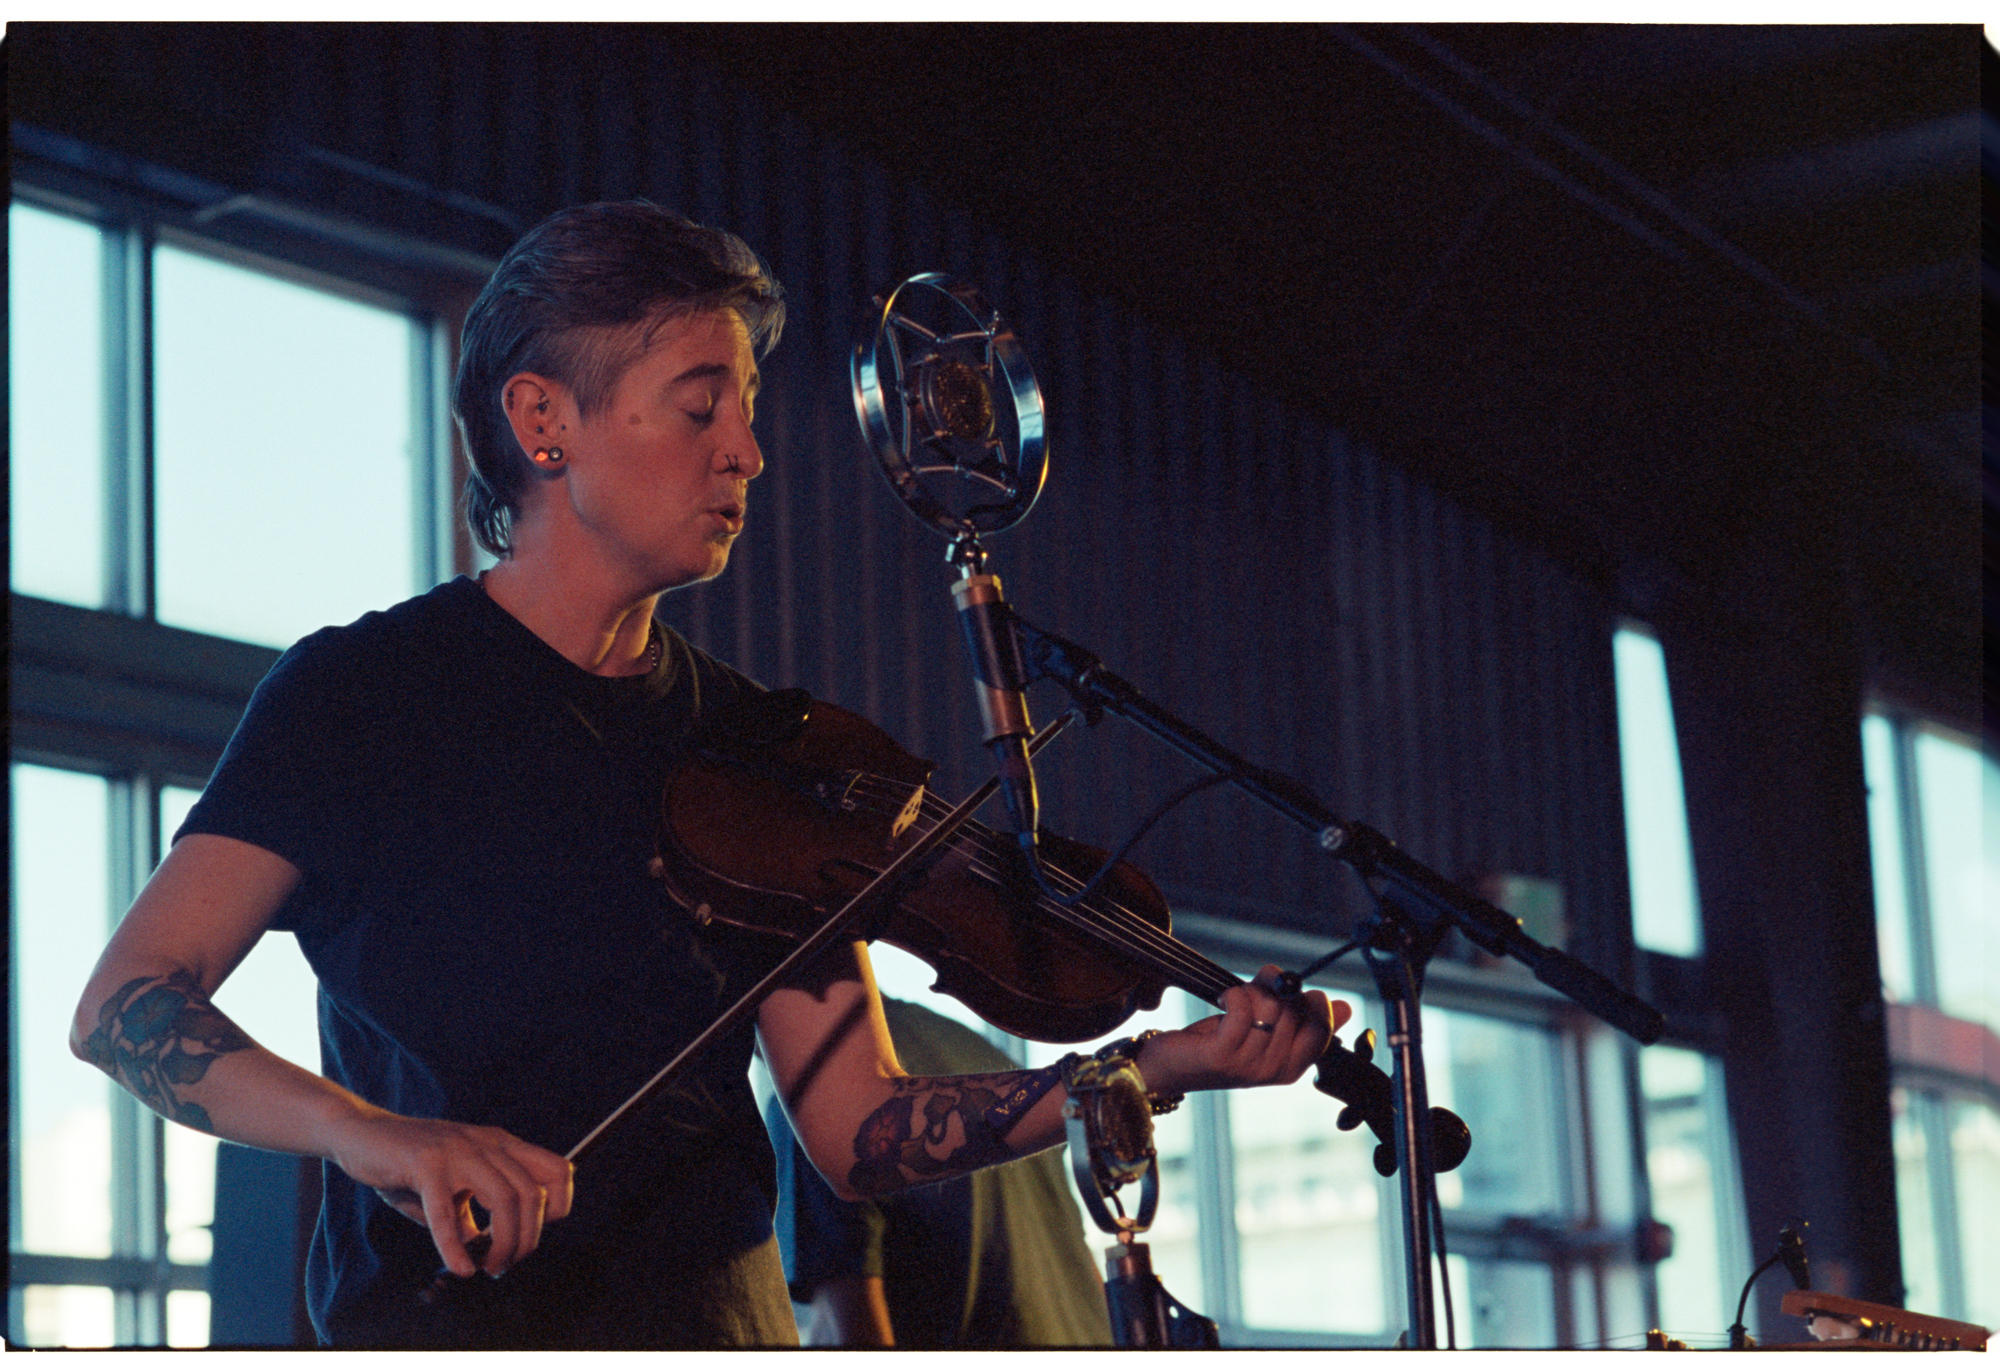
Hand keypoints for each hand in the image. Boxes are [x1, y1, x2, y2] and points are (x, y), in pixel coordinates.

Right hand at [325, 1110, 573, 1276]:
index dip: (559, 1205)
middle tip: (503, 1264)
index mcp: (500, 1144)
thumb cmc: (409, 1164)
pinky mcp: (425, 1164)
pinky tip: (459, 1267)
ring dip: (502, 1243)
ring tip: (486, 1267)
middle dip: (525, 1239)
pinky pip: (447, 1213)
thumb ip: (473, 1211)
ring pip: (503, 1200)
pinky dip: (455, 1246)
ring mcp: (457, 1151)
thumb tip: (485, 1250)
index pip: (557, 1169)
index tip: (538, 1233)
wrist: (362, 1134)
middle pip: (532, 1194)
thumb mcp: (453, 1185)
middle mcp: (486, 1143)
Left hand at [1136, 965, 1349, 1098]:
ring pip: (1268, 1006)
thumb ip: (1298, 1013)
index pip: (1323, 1028)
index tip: (1290, 991)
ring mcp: (1250, 1066)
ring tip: (1234, 1002)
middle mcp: (1275, 1070)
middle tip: (1252, 993)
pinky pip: (1243, 1008)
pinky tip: (1223, 1001)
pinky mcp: (1224, 1055)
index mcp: (1292, 1066)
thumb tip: (1344, 1007)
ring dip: (1250, 992)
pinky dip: (1234, 994)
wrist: (1170, 1065)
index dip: (1312, 1001)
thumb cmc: (1218, 1040)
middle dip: (1273, 991)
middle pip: (1294, 1010)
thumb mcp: (1264, 1024)